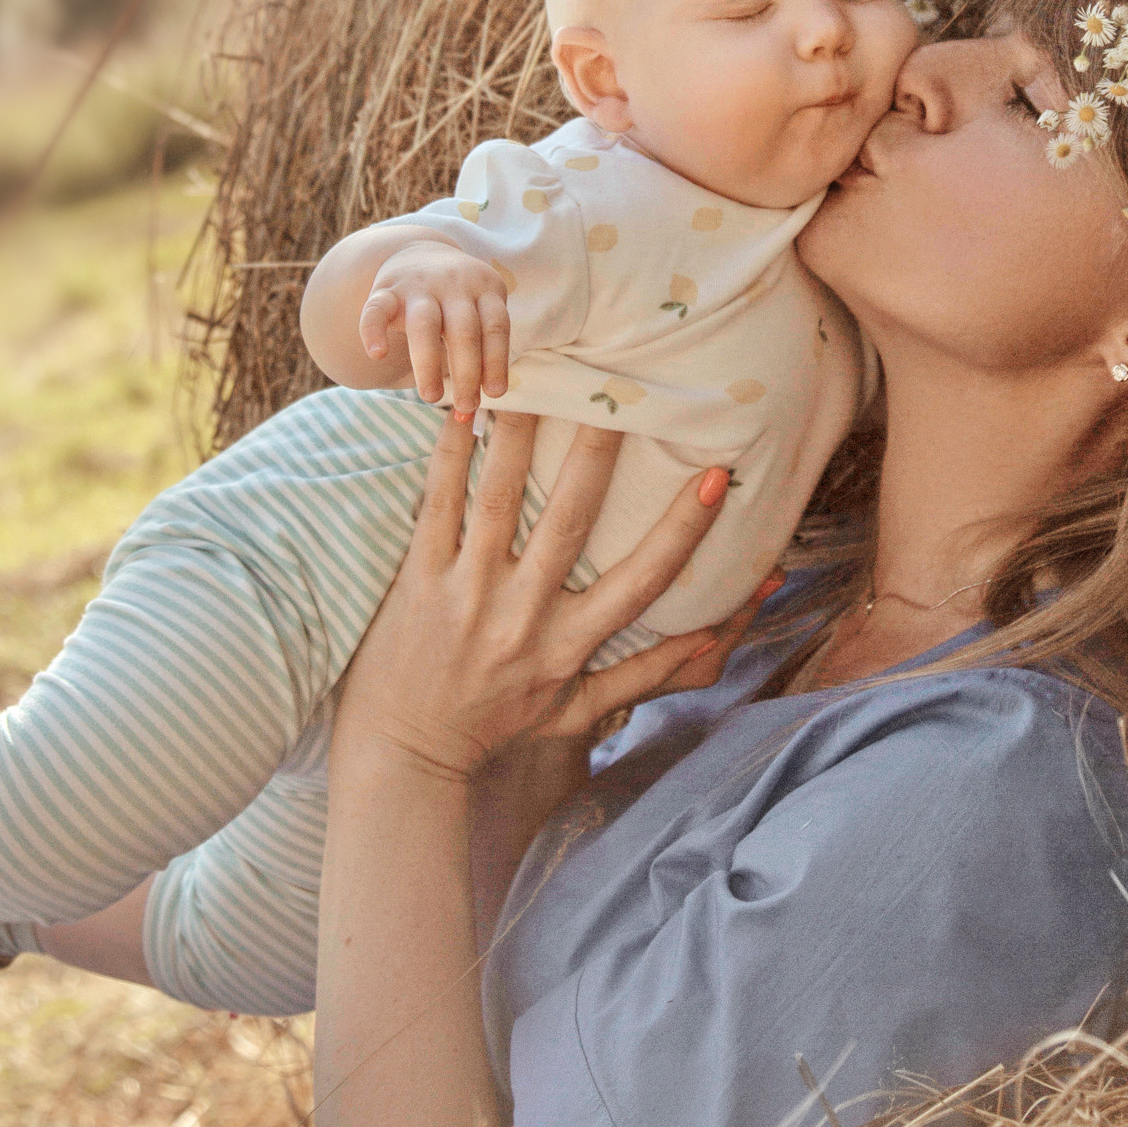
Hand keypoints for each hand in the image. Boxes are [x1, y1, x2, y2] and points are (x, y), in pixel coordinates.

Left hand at [331, 413, 776, 786]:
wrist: (405, 754)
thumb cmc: (500, 724)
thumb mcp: (582, 711)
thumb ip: (652, 672)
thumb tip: (722, 632)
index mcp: (569, 647)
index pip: (640, 581)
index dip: (683, 529)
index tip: (718, 474)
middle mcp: (523, 616)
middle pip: (571, 521)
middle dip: (600, 452)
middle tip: (626, 390)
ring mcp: (468, 593)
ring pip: (501, 499)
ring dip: (521, 434)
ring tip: (539, 372)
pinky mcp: (419, 579)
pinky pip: (437, 505)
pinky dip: (449, 455)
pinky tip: (460, 406)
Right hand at [359, 241, 512, 414]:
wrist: (419, 251)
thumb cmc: (457, 299)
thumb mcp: (478, 310)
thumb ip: (480, 351)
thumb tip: (469, 413)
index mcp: (485, 287)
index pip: (496, 326)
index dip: (496, 361)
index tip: (495, 394)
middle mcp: (454, 284)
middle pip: (463, 330)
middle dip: (466, 372)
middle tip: (467, 406)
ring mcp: (419, 285)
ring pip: (424, 324)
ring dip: (428, 364)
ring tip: (431, 398)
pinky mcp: (386, 289)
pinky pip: (377, 309)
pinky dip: (373, 331)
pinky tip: (377, 354)